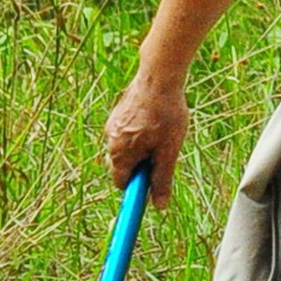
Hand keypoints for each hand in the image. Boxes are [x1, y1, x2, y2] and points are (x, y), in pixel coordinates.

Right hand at [105, 67, 190, 205]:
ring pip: (127, 147)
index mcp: (120, 153)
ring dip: (143, 147)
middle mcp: (111, 139)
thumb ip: (162, 179)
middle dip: (142, 164)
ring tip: (163, 131)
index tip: (149, 187)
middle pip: (124, 165)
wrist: (159, 74)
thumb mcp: (169, 151)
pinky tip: (157, 118)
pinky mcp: (119, 111)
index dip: (136, 187)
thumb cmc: (166, 113)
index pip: (121, 183)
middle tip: (164, 152)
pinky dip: (141, 131)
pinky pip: (128, 131)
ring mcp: (113, 124)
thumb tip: (158, 206)